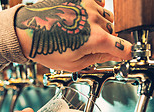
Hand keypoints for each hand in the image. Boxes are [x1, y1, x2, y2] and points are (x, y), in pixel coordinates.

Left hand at [15, 0, 131, 70]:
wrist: (27, 30)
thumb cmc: (46, 48)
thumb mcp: (74, 64)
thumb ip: (98, 58)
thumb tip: (114, 54)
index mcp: (95, 40)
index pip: (124, 47)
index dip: (126, 54)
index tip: (126, 56)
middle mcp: (95, 20)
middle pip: (113, 32)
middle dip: (106, 41)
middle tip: (89, 47)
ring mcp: (88, 6)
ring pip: (106, 18)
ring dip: (100, 26)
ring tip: (81, 33)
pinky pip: (99, 3)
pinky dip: (96, 11)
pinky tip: (85, 19)